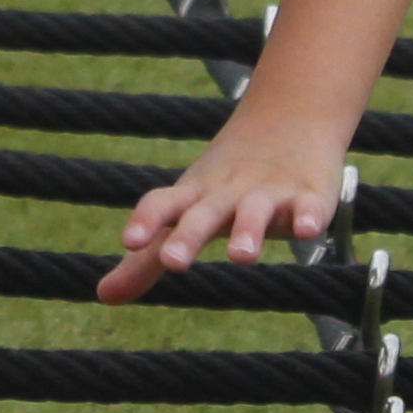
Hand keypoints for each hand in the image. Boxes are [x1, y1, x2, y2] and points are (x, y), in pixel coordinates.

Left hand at [100, 126, 348, 302]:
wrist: (289, 116)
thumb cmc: (225, 181)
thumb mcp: (186, 215)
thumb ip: (147, 261)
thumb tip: (104, 296)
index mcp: (195, 197)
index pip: (163, 203)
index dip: (146, 220)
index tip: (129, 242)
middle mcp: (228, 192)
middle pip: (205, 212)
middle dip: (189, 235)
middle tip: (173, 262)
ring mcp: (268, 191)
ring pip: (256, 209)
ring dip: (249, 230)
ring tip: (241, 256)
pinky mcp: (308, 195)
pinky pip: (308, 206)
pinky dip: (308, 216)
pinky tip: (307, 230)